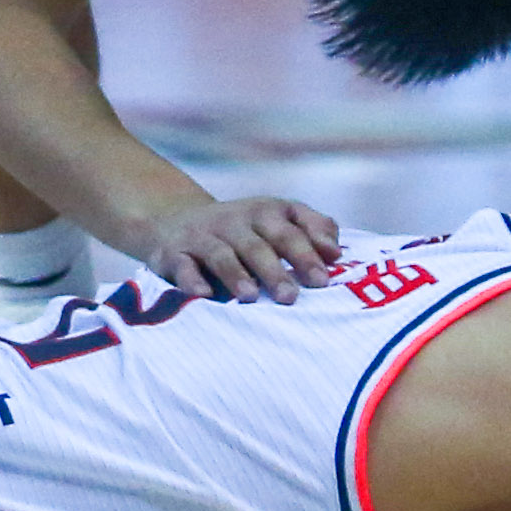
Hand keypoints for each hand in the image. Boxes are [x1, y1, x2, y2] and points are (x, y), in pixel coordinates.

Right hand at [128, 194, 341, 303]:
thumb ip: (313, 229)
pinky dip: (192, 279)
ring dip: (236, 275)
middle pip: (257, 244)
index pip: (289, 230)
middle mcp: (234, 221)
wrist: (175, 220)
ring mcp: (203, 236)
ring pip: (221, 254)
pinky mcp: (174, 253)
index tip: (323, 280)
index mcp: (265, 212)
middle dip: (275, 270)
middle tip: (291, 297)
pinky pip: (183, 265)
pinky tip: (204, 295)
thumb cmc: (244, 230)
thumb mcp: (278, 219)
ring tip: (251, 297)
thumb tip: (336, 253)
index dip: (306, 253)